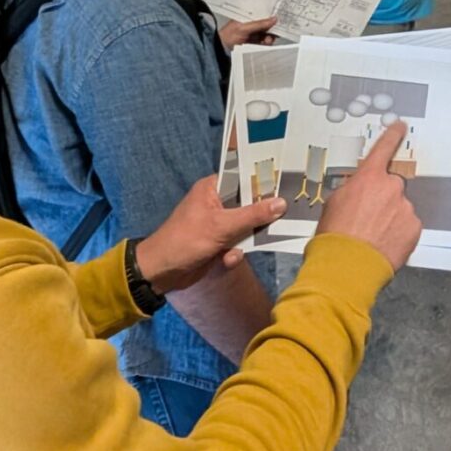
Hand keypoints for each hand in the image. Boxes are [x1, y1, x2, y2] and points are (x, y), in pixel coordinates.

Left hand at [136, 177, 287, 295]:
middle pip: (250, 203)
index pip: (244, 176)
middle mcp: (217, 202)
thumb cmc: (186, 240)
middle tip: (287, 214)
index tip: (288, 182)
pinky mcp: (219, 243)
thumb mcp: (221, 226)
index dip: (265, 180)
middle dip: (263, 214)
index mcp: (213, 188)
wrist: (161, 273)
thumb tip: (282, 203)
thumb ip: (253, 215)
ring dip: (247, 239)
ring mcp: (219, 224)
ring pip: (247, 226)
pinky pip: (238, 243)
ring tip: (246, 246)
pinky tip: (226, 260)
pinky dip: (234, 253)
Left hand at [219, 16, 277, 49]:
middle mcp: (251, 24)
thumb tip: (272, 19)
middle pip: (267, 24)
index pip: (262, 13)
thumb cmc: (226, 36)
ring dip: (269, 37)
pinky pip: (265, 42)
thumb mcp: (244, 28)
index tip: (278, 15)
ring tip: (266, 40)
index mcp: (247, 17)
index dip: (270, 14)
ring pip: (267, 33)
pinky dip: (267, 43)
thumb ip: (259, 24)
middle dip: (272, 27)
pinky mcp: (255, 43)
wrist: (221, 51)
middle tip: (274, 30)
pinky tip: (264, 43)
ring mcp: (253, 34)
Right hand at [316, 121, 421, 270]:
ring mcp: (405, 207)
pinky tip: (383, 242)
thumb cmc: (335, 237)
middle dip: (382, 199)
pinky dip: (398, 233)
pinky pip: (407, 225)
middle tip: (367, 218)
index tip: (400, 125)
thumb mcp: (333, 203)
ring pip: (399, 208)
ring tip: (372, 236)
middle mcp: (390, 188)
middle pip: (391, 187)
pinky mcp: (414, 227)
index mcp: (368, 178)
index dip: (393, 134)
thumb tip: (358, 189)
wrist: (347, 266)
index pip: (384, 148)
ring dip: (390, 218)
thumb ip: (352, 189)